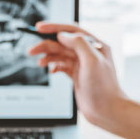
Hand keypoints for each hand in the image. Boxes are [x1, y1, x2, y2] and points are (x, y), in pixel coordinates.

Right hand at [28, 22, 139, 138]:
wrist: (107, 111)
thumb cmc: (104, 88)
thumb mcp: (92, 61)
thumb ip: (79, 44)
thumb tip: (62, 35)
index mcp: (95, 45)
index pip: (71, 31)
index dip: (54, 28)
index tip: (39, 28)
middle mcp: (88, 53)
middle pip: (63, 43)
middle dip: (46, 44)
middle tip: (32, 50)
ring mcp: (82, 64)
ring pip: (60, 55)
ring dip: (48, 56)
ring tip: (38, 62)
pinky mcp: (77, 75)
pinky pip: (62, 66)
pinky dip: (54, 66)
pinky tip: (50, 71)